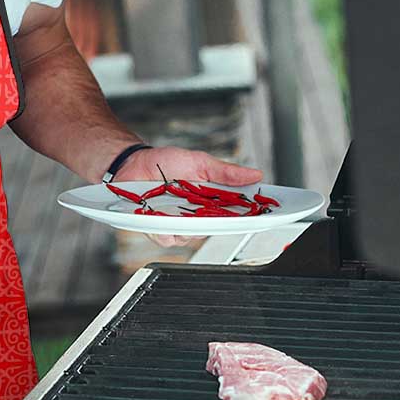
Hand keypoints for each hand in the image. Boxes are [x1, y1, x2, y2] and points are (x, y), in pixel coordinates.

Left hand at [116, 146, 263, 247]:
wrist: (133, 163)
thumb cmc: (165, 163)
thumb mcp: (199, 162)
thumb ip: (225, 172)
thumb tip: (255, 174)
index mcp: (210, 201)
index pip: (236, 213)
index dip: (251, 216)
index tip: (265, 214)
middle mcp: (196, 216)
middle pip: (216, 229)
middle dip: (220, 223)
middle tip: (221, 212)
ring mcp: (177, 224)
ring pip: (191, 236)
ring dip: (188, 225)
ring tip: (182, 209)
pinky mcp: (157, 229)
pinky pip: (167, 237)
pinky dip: (165, 229)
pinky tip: (162, 218)